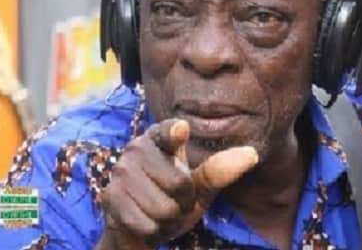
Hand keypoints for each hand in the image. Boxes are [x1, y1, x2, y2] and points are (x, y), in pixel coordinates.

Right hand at [96, 119, 258, 249]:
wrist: (139, 228)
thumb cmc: (173, 199)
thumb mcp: (199, 187)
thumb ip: (219, 171)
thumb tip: (251, 154)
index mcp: (160, 137)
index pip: (169, 131)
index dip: (175, 133)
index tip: (182, 130)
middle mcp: (137, 147)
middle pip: (178, 183)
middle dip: (183, 203)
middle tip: (173, 202)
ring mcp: (120, 171)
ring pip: (162, 208)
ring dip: (167, 220)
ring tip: (159, 212)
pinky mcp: (110, 196)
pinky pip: (146, 223)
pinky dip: (153, 231)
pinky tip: (145, 222)